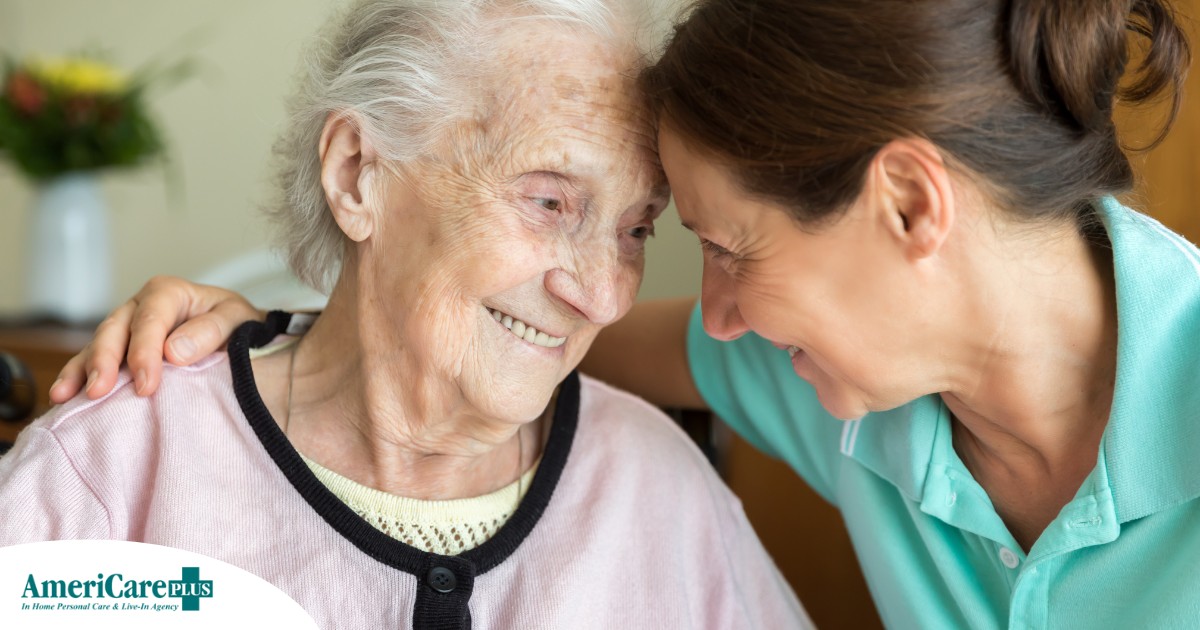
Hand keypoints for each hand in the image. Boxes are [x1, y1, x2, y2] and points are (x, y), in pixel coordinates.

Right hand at [50, 276, 263, 402]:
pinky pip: (93, 361)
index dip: (145, 353)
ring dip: (82, 370)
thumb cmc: (238, 325)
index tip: (147, 386)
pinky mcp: (120, 350)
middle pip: (115, 330)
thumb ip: (210, 331)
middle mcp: (140, 307)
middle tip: (99, 392)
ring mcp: (126, 328)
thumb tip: (174, 352)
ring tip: (66, 396)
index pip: (150, 321)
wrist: (239, 335)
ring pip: (98, 345)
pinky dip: (77, 377)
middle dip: (105, 361)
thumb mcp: (237, 320)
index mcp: (168, 293)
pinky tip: (63, 396)